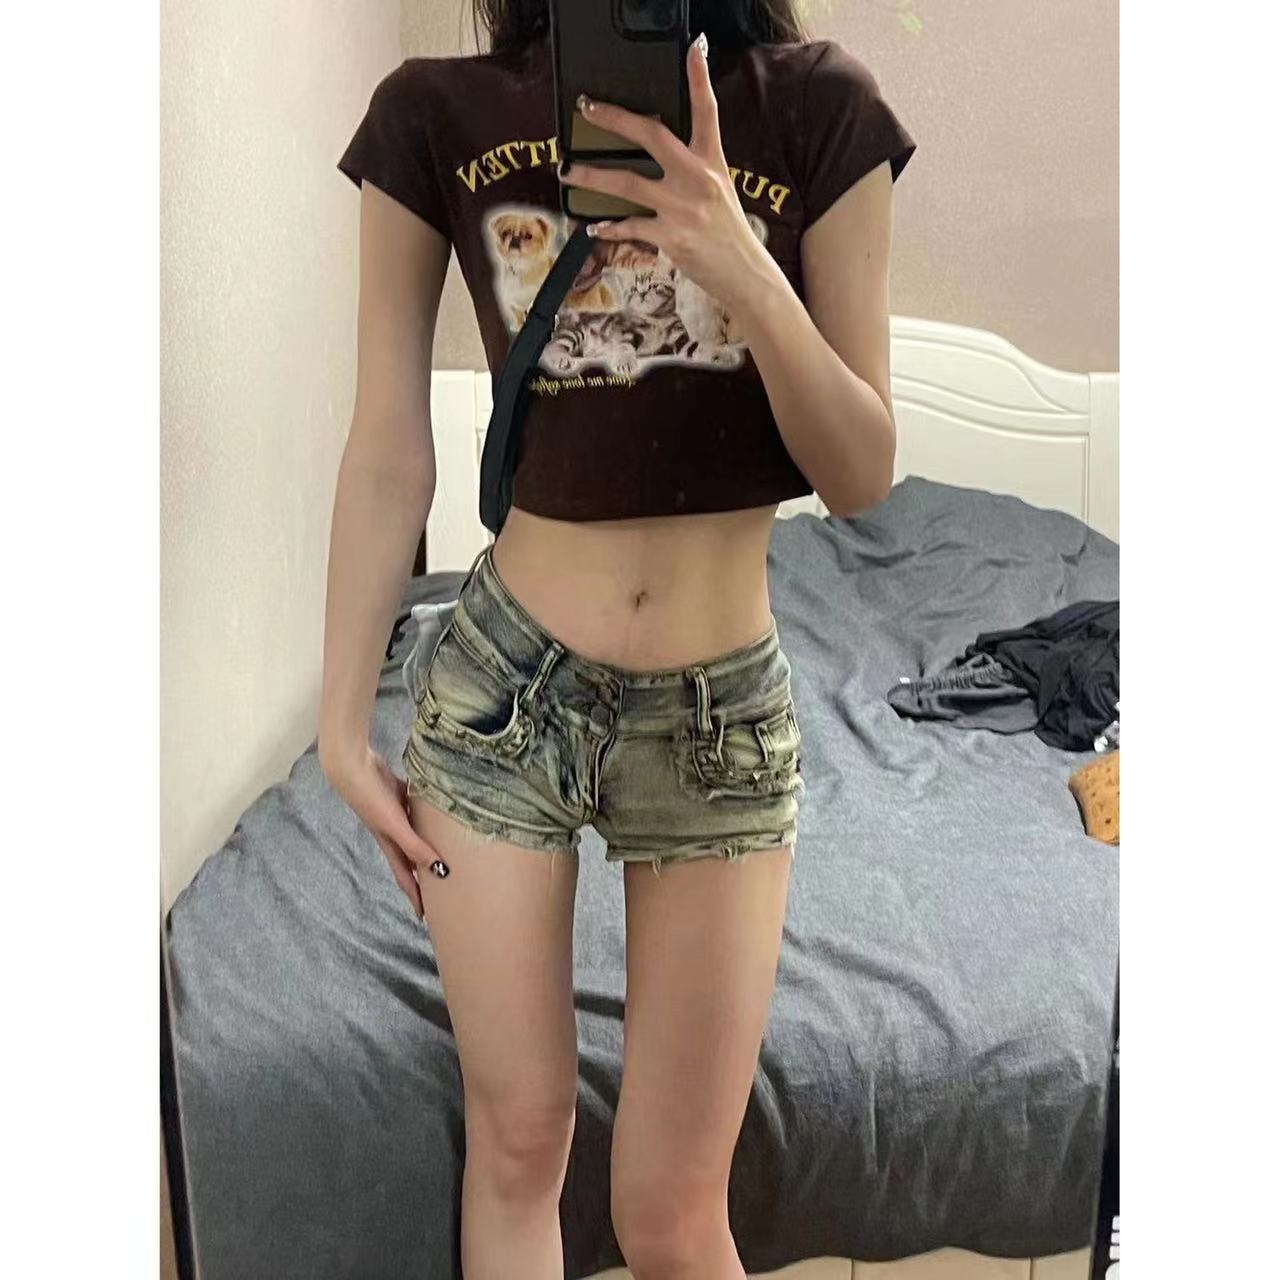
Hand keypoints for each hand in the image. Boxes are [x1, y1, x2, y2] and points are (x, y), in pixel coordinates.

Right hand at [320, 741, 438, 918]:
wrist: (353, 767)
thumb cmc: (370, 799)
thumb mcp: (394, 826)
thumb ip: (414, 846)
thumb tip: (439, 870)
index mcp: (390, 844)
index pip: (405, 876)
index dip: (414, 896)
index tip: (424, 916)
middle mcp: (392, 831)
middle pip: (411, 857)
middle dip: (424, 873)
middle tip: (442, 885)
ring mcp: (395, 812)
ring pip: (415, 832)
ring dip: (427, 841)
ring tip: (446, 849)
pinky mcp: (398, 793)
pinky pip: (417, 807)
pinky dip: (427, 813)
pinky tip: (439, 810)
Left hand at [559, 32, 783, 317]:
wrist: (744, 273)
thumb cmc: (728, 233)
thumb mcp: (718, 190)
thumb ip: (692, 169)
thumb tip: (656, 156)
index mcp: (712, 162)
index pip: (707, 110)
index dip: (701, 77)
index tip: (695, 47)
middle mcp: (697, 179)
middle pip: (651, 136)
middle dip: (614, 119)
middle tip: (587, 108)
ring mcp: (682, 208)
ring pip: (626, 183)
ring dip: (591, 176)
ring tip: (569, 172)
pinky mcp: (670, 237)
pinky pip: (629, 227)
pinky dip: (608, 228)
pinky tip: (593, 228)